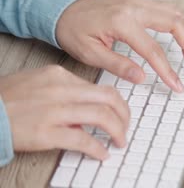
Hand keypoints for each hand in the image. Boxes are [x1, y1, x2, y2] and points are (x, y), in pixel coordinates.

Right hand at [0, 65, 129, 159]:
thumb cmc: (7, 99)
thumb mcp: (37, 83)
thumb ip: (64, 92)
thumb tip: (86, 108)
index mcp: (59, 75)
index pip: (99, 87)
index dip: (116, 103)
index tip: (120, 113)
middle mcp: (60, 89)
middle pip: (108, 98)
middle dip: (124, 115)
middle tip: (126, 127)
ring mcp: (53, 110)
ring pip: (101, 116)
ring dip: (117, 131)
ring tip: (119, 141)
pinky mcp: (45, 132)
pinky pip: (82, 139)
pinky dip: (97, 148)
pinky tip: (102, 153)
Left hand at [56, 0, 183, 91]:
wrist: (62, 5)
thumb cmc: (73, 28)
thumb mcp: (90, 53)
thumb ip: (118, 65)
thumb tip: (142, 77)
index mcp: (122, 22)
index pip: (154, 50)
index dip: (168, 70)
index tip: (176, 84)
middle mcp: (134, 8)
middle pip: (175, 23)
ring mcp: (139, 2)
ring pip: (176, 12)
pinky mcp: (139, 2)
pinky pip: (168, 8)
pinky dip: (179, 23)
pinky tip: (181, 36)